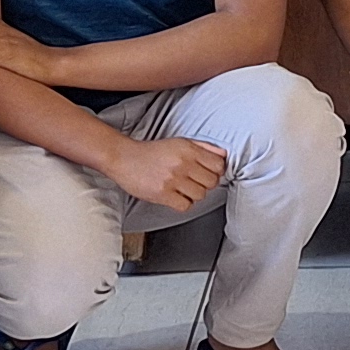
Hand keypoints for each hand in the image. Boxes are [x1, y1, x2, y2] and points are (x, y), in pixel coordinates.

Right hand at [102, 136, 230, 212]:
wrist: (125, 158)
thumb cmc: (152, 152)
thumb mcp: (179, 143)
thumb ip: (204, 147)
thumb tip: (224, 155)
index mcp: (188, 149)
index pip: (218, 165)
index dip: (217, 172)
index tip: (208, 173)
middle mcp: (182, 163)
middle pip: (212, 182)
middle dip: (206, 184)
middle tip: (194, 182)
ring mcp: (172, 179)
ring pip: (200, 195)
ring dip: (194, 195)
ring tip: (183, 189)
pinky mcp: (162, 194)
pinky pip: (185, 206)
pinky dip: (183, 204)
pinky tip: (176, 196)